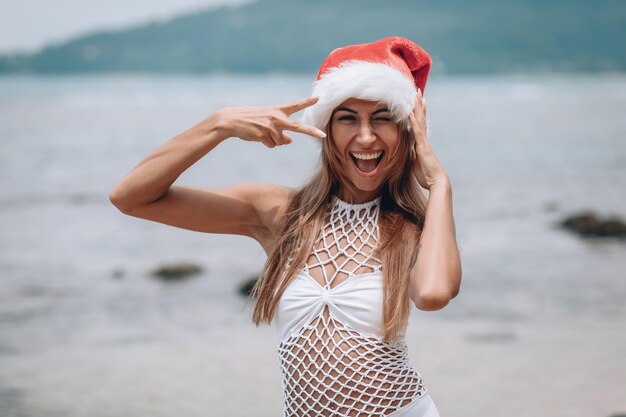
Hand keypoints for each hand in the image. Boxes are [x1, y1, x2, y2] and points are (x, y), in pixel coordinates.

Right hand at [210, 96, 325, 147]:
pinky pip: (272, 145)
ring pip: (280, 142)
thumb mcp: (267, 121)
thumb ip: (281, 130)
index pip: (295, 105)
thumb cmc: (251, 120)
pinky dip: (266, 144)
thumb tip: (291, 141)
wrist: (231, 120)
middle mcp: (276, 117)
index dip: (307, 102)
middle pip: (297, 127)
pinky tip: (257, 136)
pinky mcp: (263, 135)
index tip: (319, 98)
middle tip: (322, 135)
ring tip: (261, 132)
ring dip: (272, 141)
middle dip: (310, 131)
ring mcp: (270, 126)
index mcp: (278, 110)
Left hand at [408, 89, 448, 189]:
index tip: (416, 102)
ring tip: (417, 94)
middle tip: (417, 91)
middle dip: (419, 105)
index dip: (418, 113)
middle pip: (421, 118)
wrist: (436, 182)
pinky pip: (417, 132)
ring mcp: (423, 142)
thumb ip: (412, 157)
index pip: (418, 125)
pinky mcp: (422, 147)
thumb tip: (409, 154)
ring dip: (418, 107)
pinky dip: (413, 121)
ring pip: (420, 121)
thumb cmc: (426, 175)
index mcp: (421, 143)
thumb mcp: (415, 164)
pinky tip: (410, 112)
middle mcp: (423, 140)